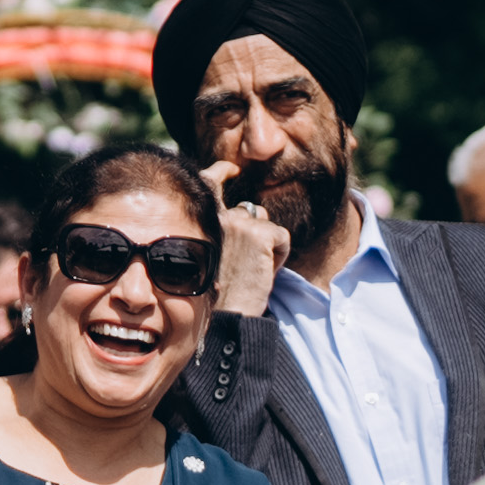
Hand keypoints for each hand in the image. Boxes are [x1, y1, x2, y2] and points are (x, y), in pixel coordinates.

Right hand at [208, 165, 286, 314]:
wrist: (226, 316)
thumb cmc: (218, 292)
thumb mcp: (213, 253)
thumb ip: (225, 229)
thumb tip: (251, 211)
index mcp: (202, 220)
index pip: (209, 182)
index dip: (221, 172)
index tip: (230, 168)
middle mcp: (217, 215)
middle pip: (251, 211)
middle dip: (258, 233)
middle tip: (255, 260)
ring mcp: (237, 222)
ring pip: (267, 226)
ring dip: (267, 248)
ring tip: (252, 272)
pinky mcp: (259, 233)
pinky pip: (281, 237)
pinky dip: (279, 257)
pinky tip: (262, 274)